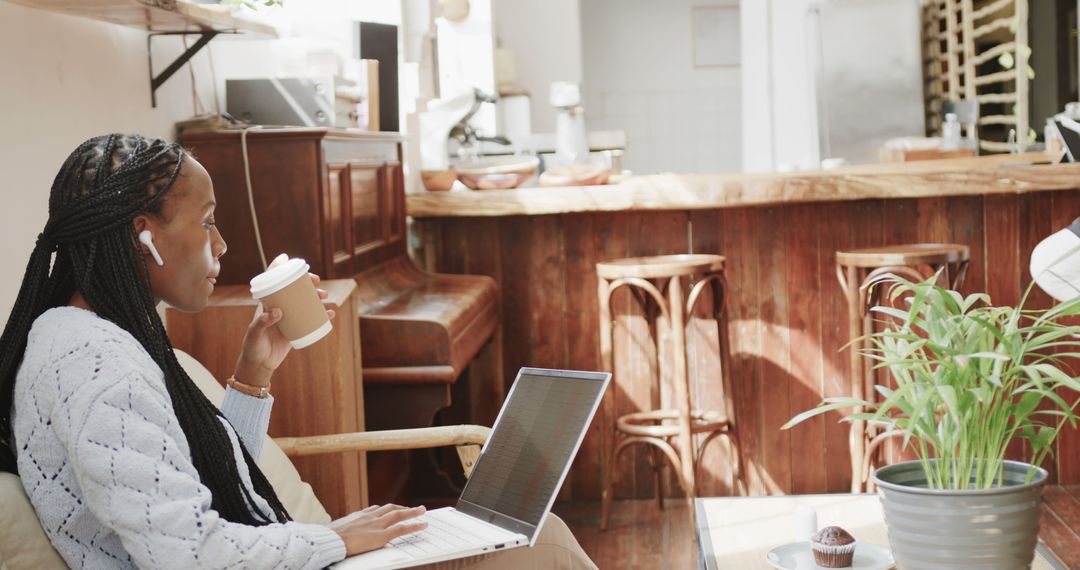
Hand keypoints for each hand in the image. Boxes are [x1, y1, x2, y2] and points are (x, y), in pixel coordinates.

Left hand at [234, 254, 334, 385]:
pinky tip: (330, 314)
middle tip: (316, 281)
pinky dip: (322, 315)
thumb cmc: (252, 347)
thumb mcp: (254, 334)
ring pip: (304, 302)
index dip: (278, 267)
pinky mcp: (296, 329)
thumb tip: (278, 311)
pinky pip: (311, 319)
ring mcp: (289, 318)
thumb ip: (263, 322)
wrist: (259, 365)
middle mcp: (279, 307)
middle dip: (306, 282)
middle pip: (293, 289)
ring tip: (326, 296)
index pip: (272, 281)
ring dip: (316, 297)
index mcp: (266, 304)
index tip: (288, 258)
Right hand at [328, 504, 427, 556]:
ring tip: (422, 510)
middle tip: (411, 508)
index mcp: (357, 516)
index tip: (389, 509)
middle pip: (389, 509)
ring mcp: (376, 525)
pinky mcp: (381, 535)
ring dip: (412, 512)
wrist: (329, 540)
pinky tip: (423, 525)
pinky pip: (402, 529)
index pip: (374, 509)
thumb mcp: (334, 531)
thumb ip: (341, 531)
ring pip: (399, 515)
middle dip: (401, 507)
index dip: (384, 509)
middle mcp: (369, 517)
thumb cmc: (328, 539)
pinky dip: (414, 526)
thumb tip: (335, 537)